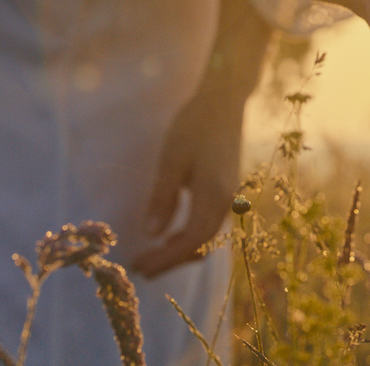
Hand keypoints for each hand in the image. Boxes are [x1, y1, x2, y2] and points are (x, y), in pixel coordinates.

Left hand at [130, 0, 271, 277]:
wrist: (225, 100)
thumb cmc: (194, 124)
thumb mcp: (172, 159)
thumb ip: (163, 197)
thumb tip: (152, 233)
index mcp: (214, 194)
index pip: (190, 240)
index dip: (165, 258)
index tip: (140, 266)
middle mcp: (226, 200)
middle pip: (200, 243)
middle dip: (171, 259)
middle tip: (141, 268)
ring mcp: (229, 194)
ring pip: (207, 235)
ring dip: (181, 249)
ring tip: (154, 255)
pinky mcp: (226, 187)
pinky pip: (209, 221)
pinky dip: (190, 235)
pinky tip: (172, 233)